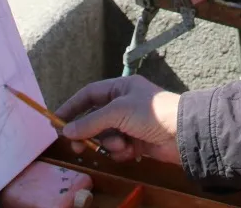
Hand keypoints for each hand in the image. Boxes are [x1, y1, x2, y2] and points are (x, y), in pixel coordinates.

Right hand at [57, 77, 181, 164]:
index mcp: (120, 88)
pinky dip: (122, 151)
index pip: (89, 94)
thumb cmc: (150, 114)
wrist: (183, 133)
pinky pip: (119, 148)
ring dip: (110, 143)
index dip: (72, 107)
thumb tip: (66, 131)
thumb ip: (90, 122)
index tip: (57, 121)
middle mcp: (124, 104)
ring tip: (122, 145)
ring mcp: (131, 124)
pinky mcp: (138, 142)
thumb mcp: (117, 112)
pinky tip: (133, 151)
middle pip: (95, 119)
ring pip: (106, 136)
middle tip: (76, 146)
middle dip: (87, 133)